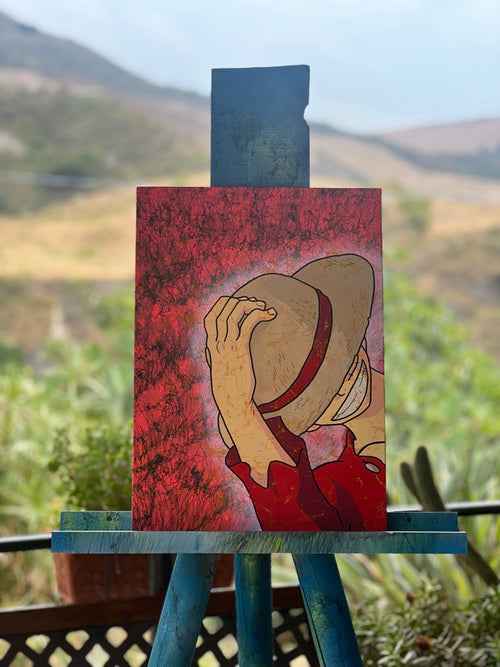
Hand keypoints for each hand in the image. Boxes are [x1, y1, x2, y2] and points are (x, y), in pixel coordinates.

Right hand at [204, 296, 275, 415]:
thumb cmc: (229, 388)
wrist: (232, 403)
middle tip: (255, 304)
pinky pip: (247, 324)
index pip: (210, 317)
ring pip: (234, 313)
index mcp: (211, 346)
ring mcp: (227, 346)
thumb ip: (218, 356)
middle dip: (239, 301)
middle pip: (223, 310)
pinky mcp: (240, 350)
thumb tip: (221, 350)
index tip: (237, 303)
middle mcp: (217, 343)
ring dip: (250, 305)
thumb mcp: (219, 369)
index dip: (223, 304)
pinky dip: (259, 314)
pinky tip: (270, 314)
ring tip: (264, 307)